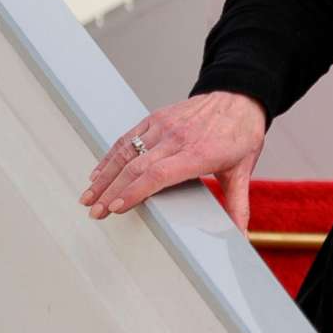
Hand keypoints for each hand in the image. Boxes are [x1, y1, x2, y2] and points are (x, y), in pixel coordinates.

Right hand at [81, 92, 267, 227]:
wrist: (240, 96)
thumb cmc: (241, 133)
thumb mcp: (243, 171)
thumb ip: (238, 205)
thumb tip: (240, 236)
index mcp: (199, 153)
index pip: (159, 174)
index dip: (135, 192)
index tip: (116, 208)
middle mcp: (177, 138)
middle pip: (136, 168)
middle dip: (111, 192)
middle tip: (95, 213)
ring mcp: (164, 126)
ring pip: (126, 153)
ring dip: (104, 176)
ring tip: (88, 197)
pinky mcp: (155, 118)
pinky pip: (127, 139)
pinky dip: (109, 157)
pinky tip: (98, 173)